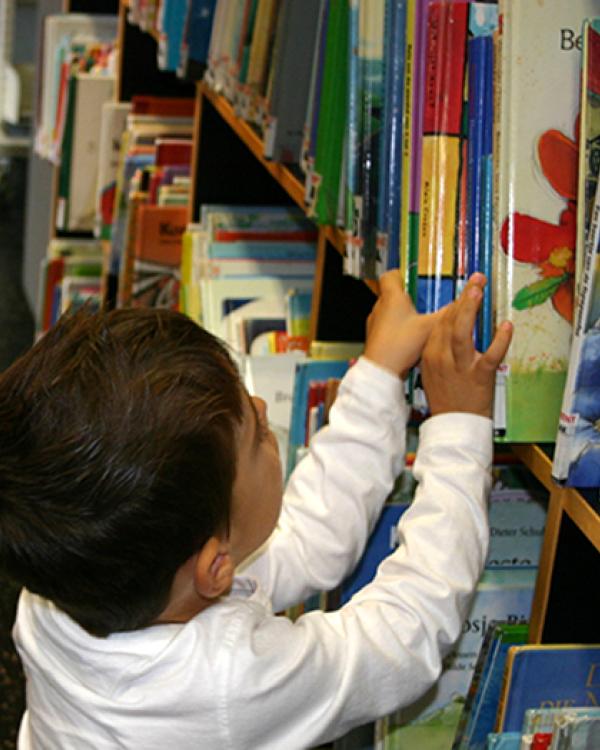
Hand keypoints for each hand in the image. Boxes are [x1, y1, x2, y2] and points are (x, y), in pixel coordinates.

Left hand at [364, 270, 445, 378]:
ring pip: (390, 312)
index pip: (391, 275)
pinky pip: (388, 328)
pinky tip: (411, 340)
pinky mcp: (376, 339)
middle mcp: (380, 307)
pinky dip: (399, 330)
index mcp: (391, 297)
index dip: (403, 274)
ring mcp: (375, 324)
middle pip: (393, 294)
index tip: (415, 279)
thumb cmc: (399, 345)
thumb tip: (460, 305)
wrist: (382, 370)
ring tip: (420, 323)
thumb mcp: (430, 327)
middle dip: (410, 298)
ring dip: (404, 315)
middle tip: (425, 304)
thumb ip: (446, 314)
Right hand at [420, 273, 512, 416]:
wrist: (454, 425)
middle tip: (474, 280)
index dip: (453, 304)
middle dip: (462, 298)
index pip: (440, 323)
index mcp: (430, 355)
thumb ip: (439, 349)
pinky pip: (491, 355)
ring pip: (462, 333)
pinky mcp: (479, 376)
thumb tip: (449, 327)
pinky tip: (506, 326)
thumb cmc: (446, 398)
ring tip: (478, 291)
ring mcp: (460, 367)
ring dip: (470, 310)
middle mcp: (442, 358)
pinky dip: (500, 340)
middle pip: (449, 322)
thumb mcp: (433, 371)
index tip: (463, 292)